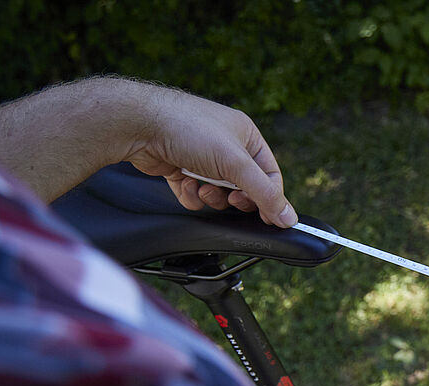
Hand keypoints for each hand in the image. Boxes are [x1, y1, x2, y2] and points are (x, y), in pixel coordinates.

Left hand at [0, 76, 300, 223]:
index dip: (269, 198)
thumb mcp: (235, 164)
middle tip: (230, 201)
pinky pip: (195, 192)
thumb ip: (265, 193)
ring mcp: (200, 155)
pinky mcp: (179, 166)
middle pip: (243, 185)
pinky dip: (192, 195)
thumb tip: (290, 218)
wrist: (138, 124)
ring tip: (202, 189)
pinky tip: (184, 186)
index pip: (269, 175)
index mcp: (246, 135)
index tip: (267, 219)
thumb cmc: (189, 131)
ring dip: (212, 197)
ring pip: (218, 191)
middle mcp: (225, 143)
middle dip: (236, 197)